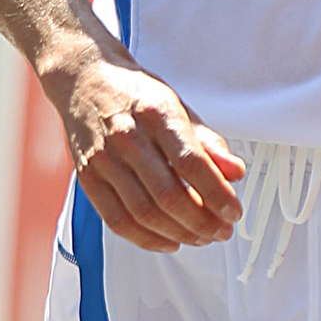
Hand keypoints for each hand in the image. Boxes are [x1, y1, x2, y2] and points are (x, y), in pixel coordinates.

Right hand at [50, 56, 244, 252]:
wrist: (85, 80)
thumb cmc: (135, 95)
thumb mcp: (178, 106)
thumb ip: (208, 142)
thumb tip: (235, 173)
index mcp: (156, 114)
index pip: (191, 164)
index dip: (217, 195)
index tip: (234, 212)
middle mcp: (127, 137)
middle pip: (168, 195)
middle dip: (202, 222)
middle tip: (222, 231)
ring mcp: (103, 159)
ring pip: (144, 213)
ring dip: (179, 234)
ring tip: (201, 237)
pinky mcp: (87, 178)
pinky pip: (117, 220)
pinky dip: (146, 239)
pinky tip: (169, 241)